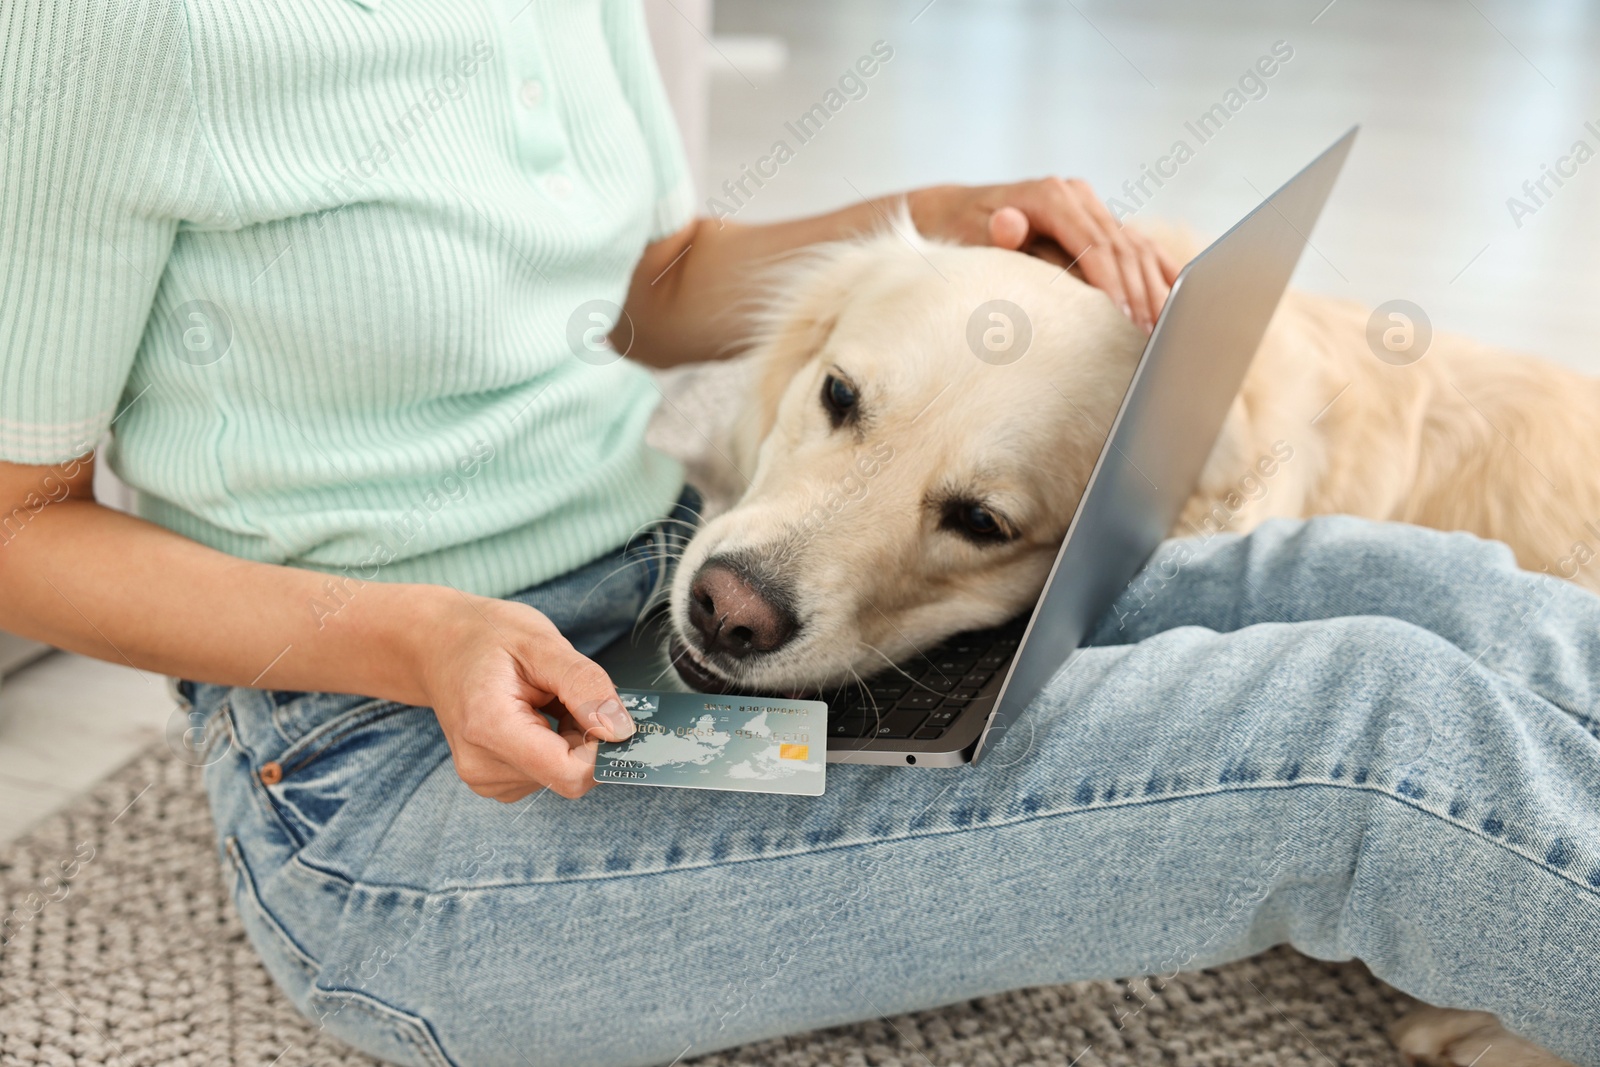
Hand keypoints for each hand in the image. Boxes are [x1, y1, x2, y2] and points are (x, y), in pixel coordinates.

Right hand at [419, 593, 635, 800]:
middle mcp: (482, 766)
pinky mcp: (494, 781)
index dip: (603, 748)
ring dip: (571, 738)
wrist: (438, 644)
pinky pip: (547, 773)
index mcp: (490, 729)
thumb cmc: (485, 636)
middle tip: (566, 692)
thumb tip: (622, 731)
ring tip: (545, 698)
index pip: (570, 773)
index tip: (607, 711)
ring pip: (562, 774)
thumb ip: (585, 686)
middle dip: (585, 736)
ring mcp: (485, 779)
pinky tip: (537, 714)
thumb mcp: (542, 643)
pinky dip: (557, 744)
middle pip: (569, 774)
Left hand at [909, 179, 1179, 333]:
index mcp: (1052, 195)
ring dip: (1155, 290)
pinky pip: (1140, 247)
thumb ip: (997, 231)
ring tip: (1168, 331)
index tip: (1124, 321)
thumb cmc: (963, 231)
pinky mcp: (1100, 220)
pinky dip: (1161, 273)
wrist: (959, 212)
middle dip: (1139, 295)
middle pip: (1122, 249)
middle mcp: (1077, 195)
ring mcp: (1092, 205)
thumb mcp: (971, 232)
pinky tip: (1179, 300)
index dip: (1113, 284)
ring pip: (1138, 248)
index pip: (1095, 245)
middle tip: (1153, 337)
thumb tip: (1009, 224)